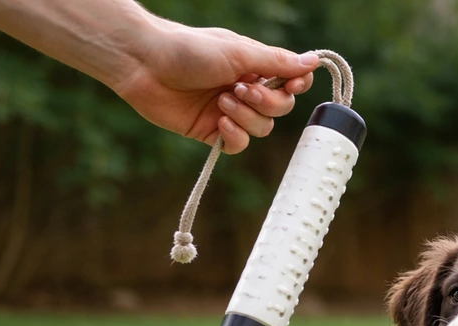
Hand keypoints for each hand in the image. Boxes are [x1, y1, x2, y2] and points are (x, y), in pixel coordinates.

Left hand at [114, 19, 317, 153]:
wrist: (145, 64)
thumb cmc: (189, 49)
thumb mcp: (238, 52)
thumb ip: (276, 61)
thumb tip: (313, 61)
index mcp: (254, 66)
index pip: (290, 82)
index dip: (295, 86)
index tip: (293, 85)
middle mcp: (245, 89)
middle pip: (279, 109)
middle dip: (266, 102)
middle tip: (241, 89)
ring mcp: (229, 111)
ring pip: (261, 128)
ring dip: (246, 117)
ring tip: (221, 101)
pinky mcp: (211, 131)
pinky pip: (238, 145)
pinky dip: (234, 136)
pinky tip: (220, 122)